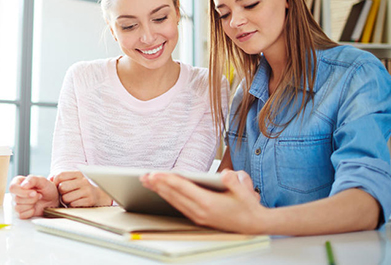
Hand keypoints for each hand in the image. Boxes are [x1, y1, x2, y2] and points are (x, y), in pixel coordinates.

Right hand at [9, 175, 58, 218]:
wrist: (52, 200)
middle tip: (39, 195)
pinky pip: (21, 215)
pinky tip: (34, 207)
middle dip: (31, 199)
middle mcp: (15, 193)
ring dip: (31, 205)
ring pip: (18, 208)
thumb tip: (23, 185)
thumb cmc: (47, 188)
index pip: (13, 188)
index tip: (34, 192)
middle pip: (16, 198)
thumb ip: (32, 179)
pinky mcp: (19, 213)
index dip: (23, 192)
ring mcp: (16, 203)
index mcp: (18, 182)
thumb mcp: (42, 181)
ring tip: (37, 200)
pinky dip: (30, 212)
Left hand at [52, 171, 111, 206]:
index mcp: (78, 174)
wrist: (100, 195)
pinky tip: (76, 202)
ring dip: (66, 201)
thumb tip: (49, 179)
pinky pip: (72, 205)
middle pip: (62, 187)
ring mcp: (87, 191)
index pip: (60, 175)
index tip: (58, 186)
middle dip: (61, 193)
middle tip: (66, 193)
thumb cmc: (81, 187)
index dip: (56, 182)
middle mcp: (83, 181)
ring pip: (66, 198)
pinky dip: (72, 205)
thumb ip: (61, 178)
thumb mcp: (74, 179)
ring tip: (71, 199)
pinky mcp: (89, 200)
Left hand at [140, 170, 265, 233]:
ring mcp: (198, 216)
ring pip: (174, 201)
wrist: (255, 224)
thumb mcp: (244, 191)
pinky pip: (179, 206)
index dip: (167, 179)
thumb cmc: (248, 206)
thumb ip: (233, 181)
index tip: (154, 173)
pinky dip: (169, 197)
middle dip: (157, 185)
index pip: (182, 188)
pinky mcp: (199, 218)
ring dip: (160, 191)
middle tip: (143, 176)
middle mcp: (200, 211)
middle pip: (174, 195)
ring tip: (148, 182)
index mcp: (208, 203)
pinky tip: (163, 192)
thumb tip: (225, 174)